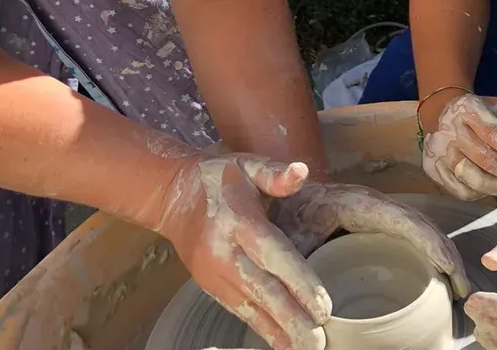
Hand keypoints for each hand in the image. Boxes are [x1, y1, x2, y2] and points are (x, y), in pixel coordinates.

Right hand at [157, 153, 331, 349]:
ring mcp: (214, 272)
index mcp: (239, 220)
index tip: (323, 306)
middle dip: (291, 318)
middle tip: (317, 341)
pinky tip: (281, 344)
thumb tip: (301, 171)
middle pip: (263, 289)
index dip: (299, 282)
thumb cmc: (220, 177)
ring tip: (303, 348)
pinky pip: (238, 309)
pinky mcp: (210, 285)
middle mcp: (225, 252)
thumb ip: (275, 173)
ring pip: (250, 306)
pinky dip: (260, 328)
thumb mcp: (247, 164)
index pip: (274, 255)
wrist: (173, 195)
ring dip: (278, 331)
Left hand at [271, 182, 470, 298]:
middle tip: (463, 290)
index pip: (404, 220)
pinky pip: (407, 239)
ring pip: (418, 233)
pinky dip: (426, 257)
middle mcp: (374, 207)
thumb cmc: (279, 215)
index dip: (430, 242)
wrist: (268, 198)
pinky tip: (433, 283)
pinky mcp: (372, 228)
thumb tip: (314, 319)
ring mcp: (376, 217)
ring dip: (441, 256)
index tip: (450, 267)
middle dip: (446, 254)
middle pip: (420, 226)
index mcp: (358, 205)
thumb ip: (297, 270)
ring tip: (456, 290)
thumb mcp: (286, 240)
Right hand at [423, 93, 496, 199]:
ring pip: (474, 180)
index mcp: (470, 111)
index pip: (496, 135)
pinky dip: (481, 195)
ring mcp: (439, 152)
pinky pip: (460, 190)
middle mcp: (451, 131)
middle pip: (486, 161)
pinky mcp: (432, 168)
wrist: (439, 112)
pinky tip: (496, 189)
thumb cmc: (478, 112)